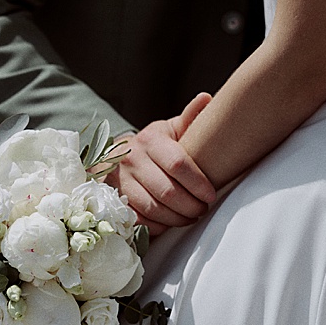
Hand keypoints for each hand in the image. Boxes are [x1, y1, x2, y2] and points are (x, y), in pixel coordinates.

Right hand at [103, 93, 215, 234]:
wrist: (116, 158)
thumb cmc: (154, 145)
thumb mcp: (170, 130)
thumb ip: (190, 118)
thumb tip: (207, 98)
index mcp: (149, 139)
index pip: (178, 164)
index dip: (198, 183)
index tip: (211, 194)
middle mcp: (131, 159)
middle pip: (168, 191)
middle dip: (191, 206)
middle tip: (203, 209)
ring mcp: (120, 181)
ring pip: (154, 208)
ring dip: (177, 218)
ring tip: (190, 217)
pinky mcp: (114, 200)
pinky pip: (139, 219)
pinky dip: (158, 226)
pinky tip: (170, 222)